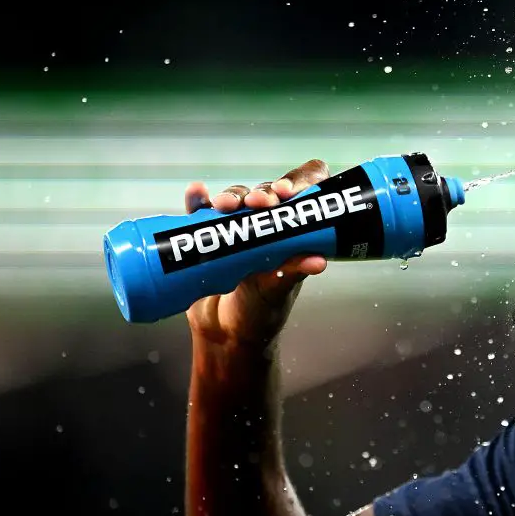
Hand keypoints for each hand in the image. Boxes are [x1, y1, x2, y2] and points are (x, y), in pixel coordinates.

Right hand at [182, 158, 331, 348]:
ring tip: (224, 206)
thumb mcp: (279, 291)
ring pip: (237, 199)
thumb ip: (293, 272)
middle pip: (267, 193)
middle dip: (263, 193)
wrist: (225, 333)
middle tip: (259, 202)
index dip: (301, 182)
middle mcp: (268, 223)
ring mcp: (237, 226)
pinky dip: (198, 199)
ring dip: (232, 196)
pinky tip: (196, 192)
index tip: (290, 192)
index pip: (306, 193)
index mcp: (294, 232)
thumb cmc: (262, 310)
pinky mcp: (208, 233)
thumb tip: (318, 261)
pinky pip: (202, 211)